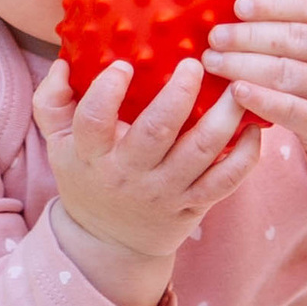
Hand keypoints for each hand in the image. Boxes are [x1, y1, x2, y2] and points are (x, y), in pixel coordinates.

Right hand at [33, 47, 260, 305]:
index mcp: (92, 154)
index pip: (94, 120)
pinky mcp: (194, 204)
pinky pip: (226, 180)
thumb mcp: (58, 144)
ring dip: (224, 117)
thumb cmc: (87, 177)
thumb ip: (52, 101)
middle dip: (179, 95)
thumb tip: (63, 62)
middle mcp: (130, 173)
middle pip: (157, 131)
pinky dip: (246, 156)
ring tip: (236, 86)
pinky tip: (254, 127)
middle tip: (195, 63)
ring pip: (201, 151)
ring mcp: (166, 191)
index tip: (124, 65)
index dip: (107, 91)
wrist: (111, 243)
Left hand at [202, 0, 306, 176]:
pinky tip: (235, 92)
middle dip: (248, 36)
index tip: (237, 6)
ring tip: (212, 62)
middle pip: (295, 39)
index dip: (273, 3)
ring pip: (289, 74)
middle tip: (213, 36)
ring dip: (244, 66)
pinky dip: (262, 101)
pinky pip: (293, 112)